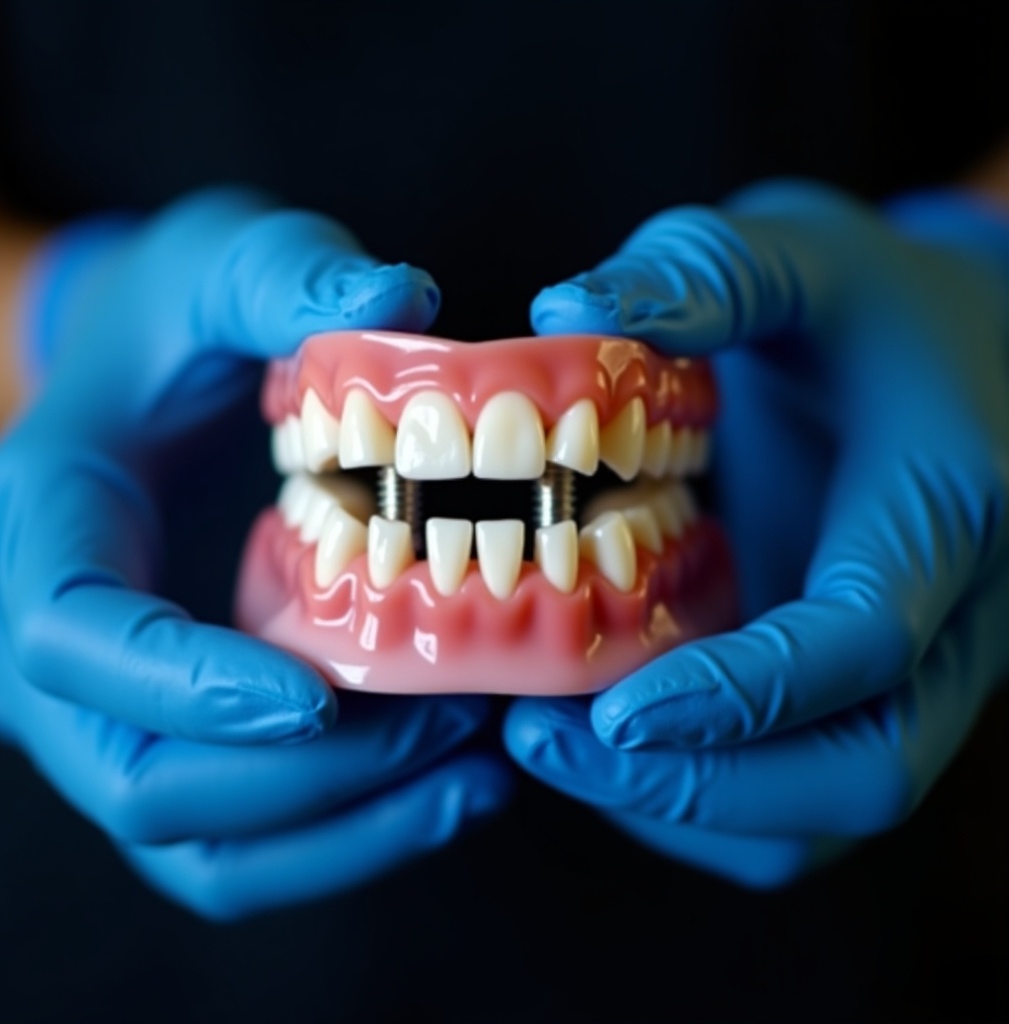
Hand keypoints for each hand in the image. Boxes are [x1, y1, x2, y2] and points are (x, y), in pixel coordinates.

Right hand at [0, 188, 510, 917]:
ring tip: (476, 774)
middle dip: (303, 775)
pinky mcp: (179, 732)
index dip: (185, 685)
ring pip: (196, 844)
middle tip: (451, 719)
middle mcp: (51, 643)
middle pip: (141, 779)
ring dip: (340, 829)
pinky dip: (342, 840)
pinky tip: (451, 791)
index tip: (318, 698)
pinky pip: (242, 843)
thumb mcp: (222, 263)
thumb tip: (405, 296)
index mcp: (44, 522)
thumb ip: (290, 274)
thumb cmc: (179, 314)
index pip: (75, 637)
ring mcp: (112, 706)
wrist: (152, 370)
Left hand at [504, 181, 1008, 885]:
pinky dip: (711, 798)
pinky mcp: (876, 684)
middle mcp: (957, 613)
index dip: (741, 699)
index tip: (608, 713)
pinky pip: (811, 794)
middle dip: (701, 785)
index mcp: (944, 509)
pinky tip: (613, 739)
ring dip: (691, 805)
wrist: (962, 346)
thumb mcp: (800, 255)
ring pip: (836, 805)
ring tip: (551, 743)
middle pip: (866, 771)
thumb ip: (703, 277)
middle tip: (540, 739)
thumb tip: (562, 308)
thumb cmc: (874, 301)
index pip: (863, 645)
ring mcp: (922, 663)